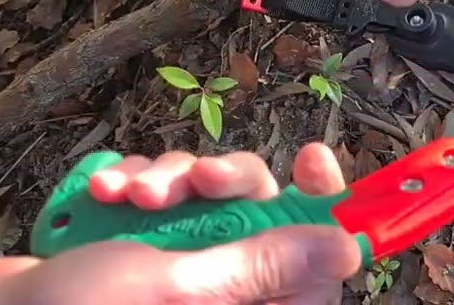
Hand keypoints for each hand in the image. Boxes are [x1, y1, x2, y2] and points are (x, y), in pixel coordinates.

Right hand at [0, 144, 360, 304]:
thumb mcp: (182, 288)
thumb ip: (264, 266)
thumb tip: (345, 248)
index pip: (319, 270)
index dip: (325, 211)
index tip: (311, 161)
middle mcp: (226, 296)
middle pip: (267, 218)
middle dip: (228, 181)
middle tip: (198, 179)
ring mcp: (185, 270)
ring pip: (214, 199)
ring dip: (174, 180)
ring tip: (132, 193)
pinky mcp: (147, 247)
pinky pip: (168, 198)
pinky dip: (139, 183)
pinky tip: (108, 190)